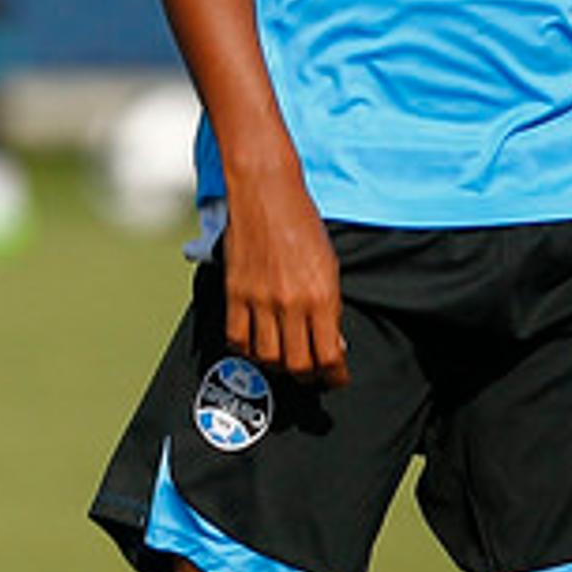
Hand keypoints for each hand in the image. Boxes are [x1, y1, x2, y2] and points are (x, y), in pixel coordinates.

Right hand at [218, 166, 345, 384]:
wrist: (267, 193)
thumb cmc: (303, 223)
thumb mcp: (329, 265)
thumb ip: (329, 305)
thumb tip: (330, 339)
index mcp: (322, 296)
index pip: (329, 355)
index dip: (334, 375)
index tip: (336, 378)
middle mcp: (291, 302)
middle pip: (298, 363)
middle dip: (308, 377)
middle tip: (312, 376)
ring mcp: (260, 299)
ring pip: (267, 356)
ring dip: (277, 366)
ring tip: (283, 361)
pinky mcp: (235, 292)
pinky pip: (237, 337)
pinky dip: (246, 348)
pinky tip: (254, 344)